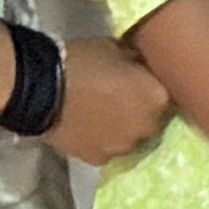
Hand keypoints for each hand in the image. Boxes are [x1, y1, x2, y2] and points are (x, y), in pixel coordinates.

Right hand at [42, 22, 173, 167]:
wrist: (42, 87)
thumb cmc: (84, 61)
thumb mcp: (118, 49)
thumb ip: (137, 64)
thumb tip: (141, 68)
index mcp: (158, 98)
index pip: (165, 95)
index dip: (150, 88)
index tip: (137, 82)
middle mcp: (147, 128)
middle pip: (150, 120)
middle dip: (139, 110)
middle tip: (118, 97)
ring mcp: (123, 147)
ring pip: (129, 138)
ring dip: (121, 127)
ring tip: (99, 113)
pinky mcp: (99, 159)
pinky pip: (107, 149)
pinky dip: (101, 140)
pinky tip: (86, 126)